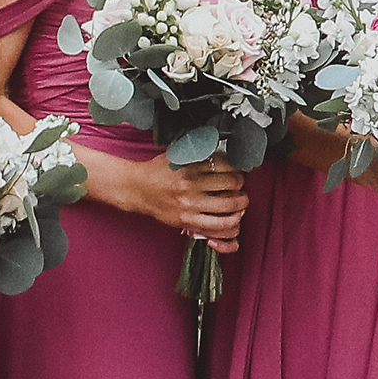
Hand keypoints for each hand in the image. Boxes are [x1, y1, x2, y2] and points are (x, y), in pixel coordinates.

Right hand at [93, 151, 247, 250]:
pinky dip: (231, 223)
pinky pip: (216, 226)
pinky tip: (234, 217)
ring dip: (241, 202)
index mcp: (189, 166)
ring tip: (242, 200)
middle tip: (241, 183)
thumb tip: (224, 152)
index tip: (237, 167)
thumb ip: (199, 153)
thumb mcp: (178, 155)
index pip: (225, 164)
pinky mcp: (186, 221)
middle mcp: (190, 185)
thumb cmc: (156, 171)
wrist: (135, 188)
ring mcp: (189, 205)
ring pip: (228, 205)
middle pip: (231, 184)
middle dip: (241, 182)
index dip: (236, 165)